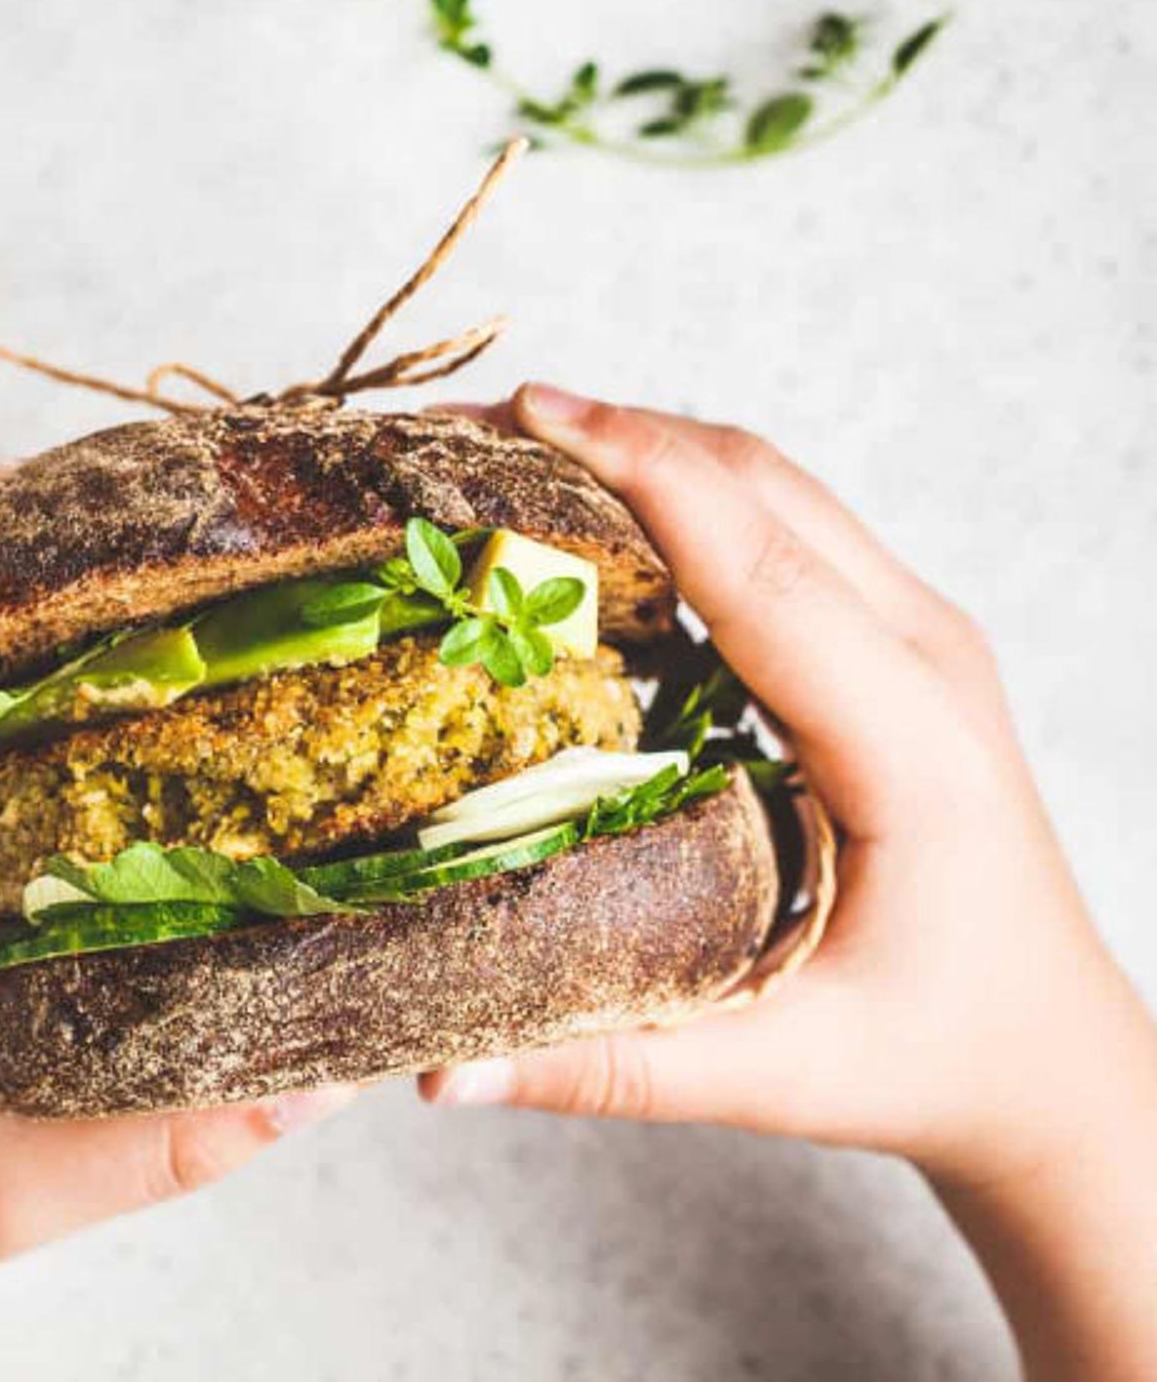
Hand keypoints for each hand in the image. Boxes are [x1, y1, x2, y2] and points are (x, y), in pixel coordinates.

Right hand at [425, 386, 1156, 1380]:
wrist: (1052, 1056)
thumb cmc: (937, 1055)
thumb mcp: (779, 1073)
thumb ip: (610, 1066)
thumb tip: (437, 1073)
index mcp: (910, 744)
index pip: (762, 569)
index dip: (644, 475)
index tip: (530, 415)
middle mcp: (926, 659)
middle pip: (762, 485)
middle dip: (614, 434)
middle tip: (469, 429)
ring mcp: (919, 637)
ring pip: (773, 485)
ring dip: (644, 447)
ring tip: (507, 449)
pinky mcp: (892, 642)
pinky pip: (781, 523)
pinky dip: (682, 489)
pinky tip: (593, 510)